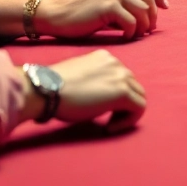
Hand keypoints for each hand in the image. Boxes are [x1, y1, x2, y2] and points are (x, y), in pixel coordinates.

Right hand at [24, 50, 146, 132]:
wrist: (46, 89)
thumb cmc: (54, 88)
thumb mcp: (79, 78)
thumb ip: (94, 81)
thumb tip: (100, 97)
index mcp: (105, 57)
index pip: (122, 77)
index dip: (114, 96)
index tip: (99, 109)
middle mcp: (116, 63)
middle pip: (133, 86)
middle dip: (123, 104)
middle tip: (106, 118)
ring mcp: (121, 76)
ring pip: (140, 97)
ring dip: (126, 113)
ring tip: (108, 124)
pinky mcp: (123, 92)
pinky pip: (140, 108)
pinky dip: (128, 121)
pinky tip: (109, 127)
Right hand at [35, 0, 167, 39]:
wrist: (57, 13)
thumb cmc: (82, 7)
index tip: (163, 8)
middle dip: (152, 15)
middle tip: (148, 29)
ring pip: (143, 10)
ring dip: (143, 26)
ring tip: (137, 34)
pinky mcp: (109, 6)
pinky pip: (132, 22)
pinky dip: (132, 32)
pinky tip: (126, 36)